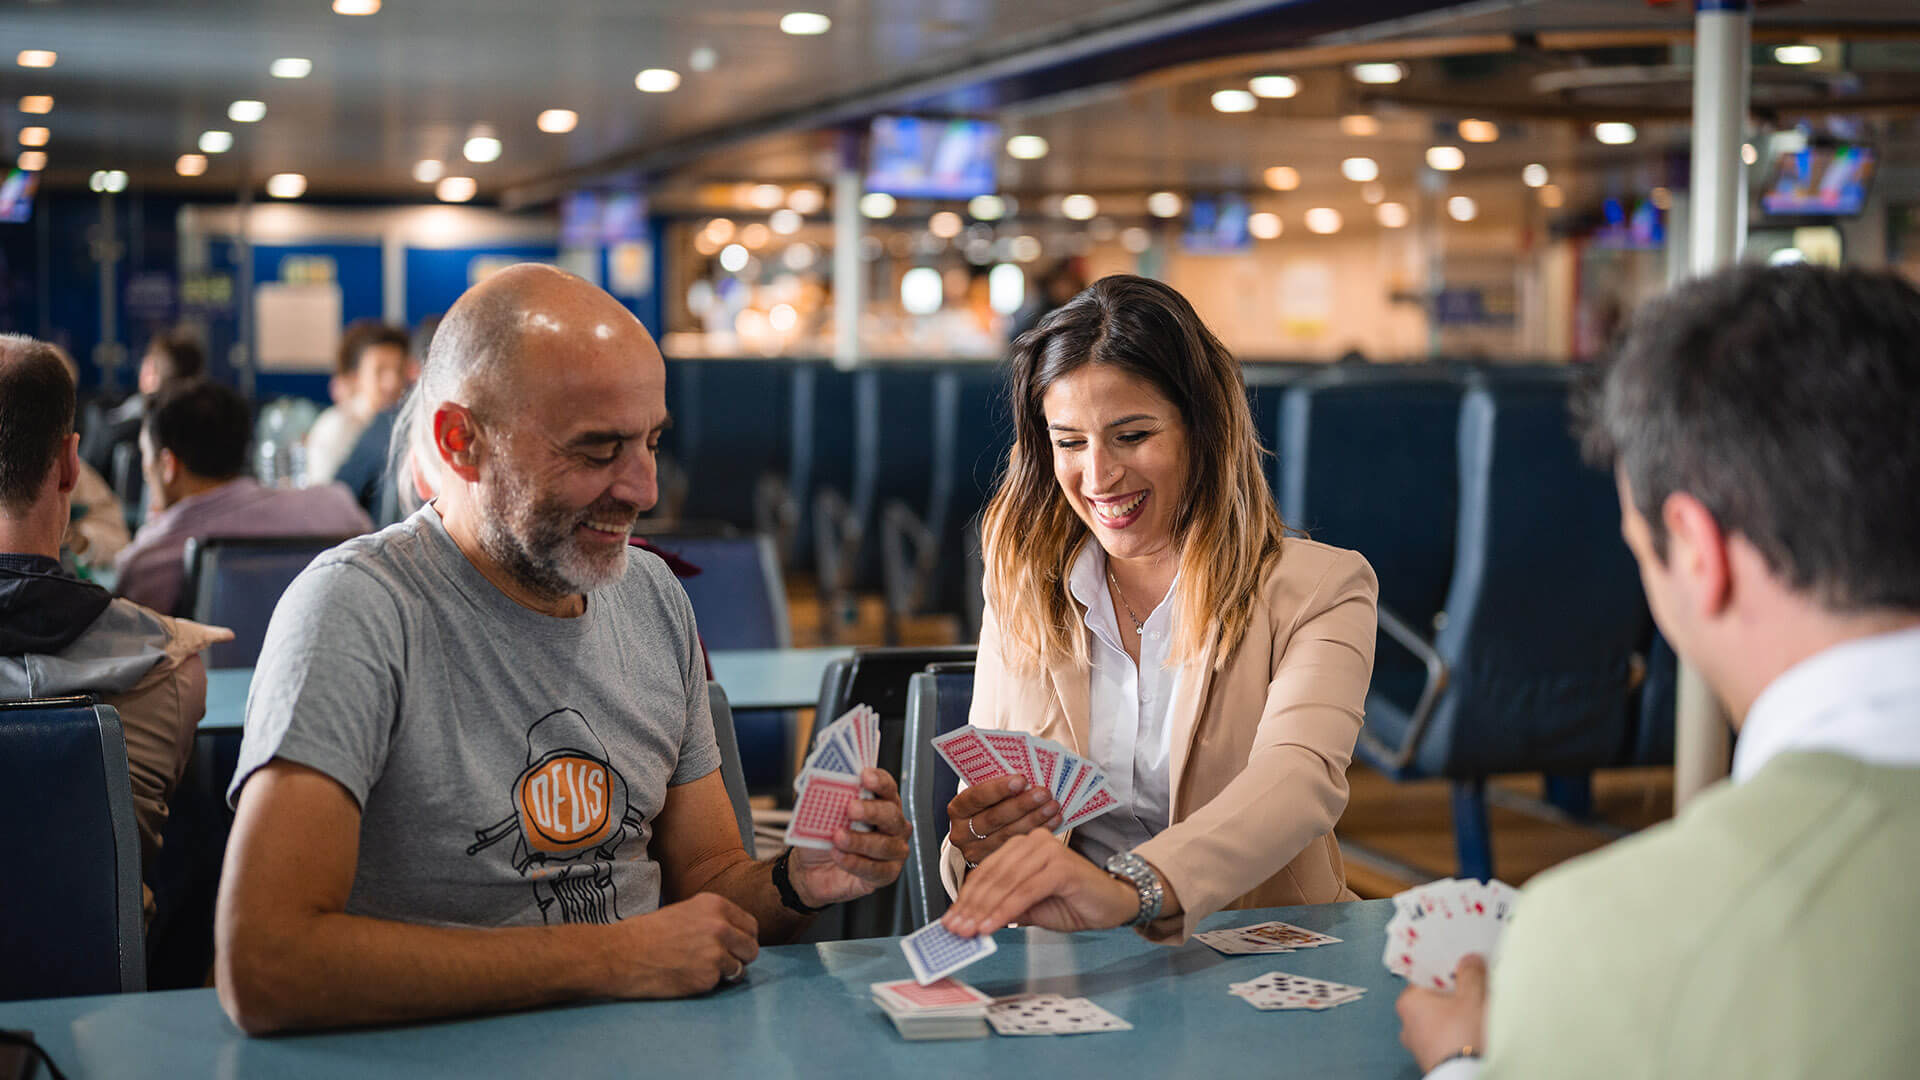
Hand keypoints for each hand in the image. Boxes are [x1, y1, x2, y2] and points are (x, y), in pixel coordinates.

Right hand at [613, 892, 759, 997]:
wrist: (622, 953)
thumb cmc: (649, 933)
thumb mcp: (686, 912)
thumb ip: (714, 920)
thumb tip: (738, 936)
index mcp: (716, 905)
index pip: (750, 925)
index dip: (742, 938)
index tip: (732, 946)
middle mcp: (720, 926)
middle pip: (751, 948)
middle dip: (740, 957)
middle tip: (720, 961)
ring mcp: (716, 952)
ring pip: (740, 967)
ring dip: (725, 972)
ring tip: (700, 968)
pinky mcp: (708, 976)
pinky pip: (721, 983)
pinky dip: (708, 983)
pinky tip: (688, 976)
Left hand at [788, 767, 910, 905]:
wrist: (811, 869)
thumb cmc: (823, 836)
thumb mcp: (821, 813)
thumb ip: (830, 799)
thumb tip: (828, 785)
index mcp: (881, 802)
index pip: (887, 787)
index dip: (879, 781)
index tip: (864, 776)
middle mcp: (893, 825)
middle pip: (891, 814)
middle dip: (871, 811)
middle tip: (851, 808)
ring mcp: (894, 850)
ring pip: (885, 845)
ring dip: (859, 841)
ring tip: (838, 838)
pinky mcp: (887, 874)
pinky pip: (877, 870)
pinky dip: (856, 863)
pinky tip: (840, 856)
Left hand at [940, 828, 1138, 936]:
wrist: (1112, 905)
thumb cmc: (1072, 903)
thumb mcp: (1029, 906)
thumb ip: (1003, 907)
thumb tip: (969, 922)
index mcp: (1022, 845)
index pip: (986, 871)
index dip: (966, 897)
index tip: (950, 921)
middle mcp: (1033, 841)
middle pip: (993, 876)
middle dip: (971, 906)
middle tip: (955, 929)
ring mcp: (1048, 850)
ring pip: (1006, 883)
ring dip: (984, 910)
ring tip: (969, 932)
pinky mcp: (1060, 866)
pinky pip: (1025, 891)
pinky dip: (1005, 910)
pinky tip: (992, 926)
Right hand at [947, 774, 1060, 865]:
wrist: (980, 834)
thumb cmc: (987, 805)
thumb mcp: (985, 793)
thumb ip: (998, 786)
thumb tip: (1027, 774)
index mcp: (957, 809)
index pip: (976, 797)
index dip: (999, 788)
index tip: (1022, 779)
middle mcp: (961, 833)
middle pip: (994, 818)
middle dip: (1022, 804)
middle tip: (1044, 793)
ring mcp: (976, 852)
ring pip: (1008, 835)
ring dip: (1034, 819)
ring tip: (1053, 806)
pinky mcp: (993, 864)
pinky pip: (1018, 846)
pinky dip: (1038, 832)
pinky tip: (1053, 821)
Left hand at [1395, 954, 1488, 1071]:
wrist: (1466, 1077)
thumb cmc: (1462, 1038)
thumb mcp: (1472, 997)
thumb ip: (1470, 974)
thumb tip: (1469, 961)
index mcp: (1409, 1001)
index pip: (1425, 974)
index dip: (1446, 966)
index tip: (1462, 961)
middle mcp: (1408, 1022)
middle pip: (1434, 995)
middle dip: (1456, 990)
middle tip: (1476, 984)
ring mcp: (1418, 1042)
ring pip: (1441, 1017)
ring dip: (1459, 1011)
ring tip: (1480, 1008)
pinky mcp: (1432, 1057)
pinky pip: (1446, 1035)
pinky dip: (1458, 1030)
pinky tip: (1475, 1029)